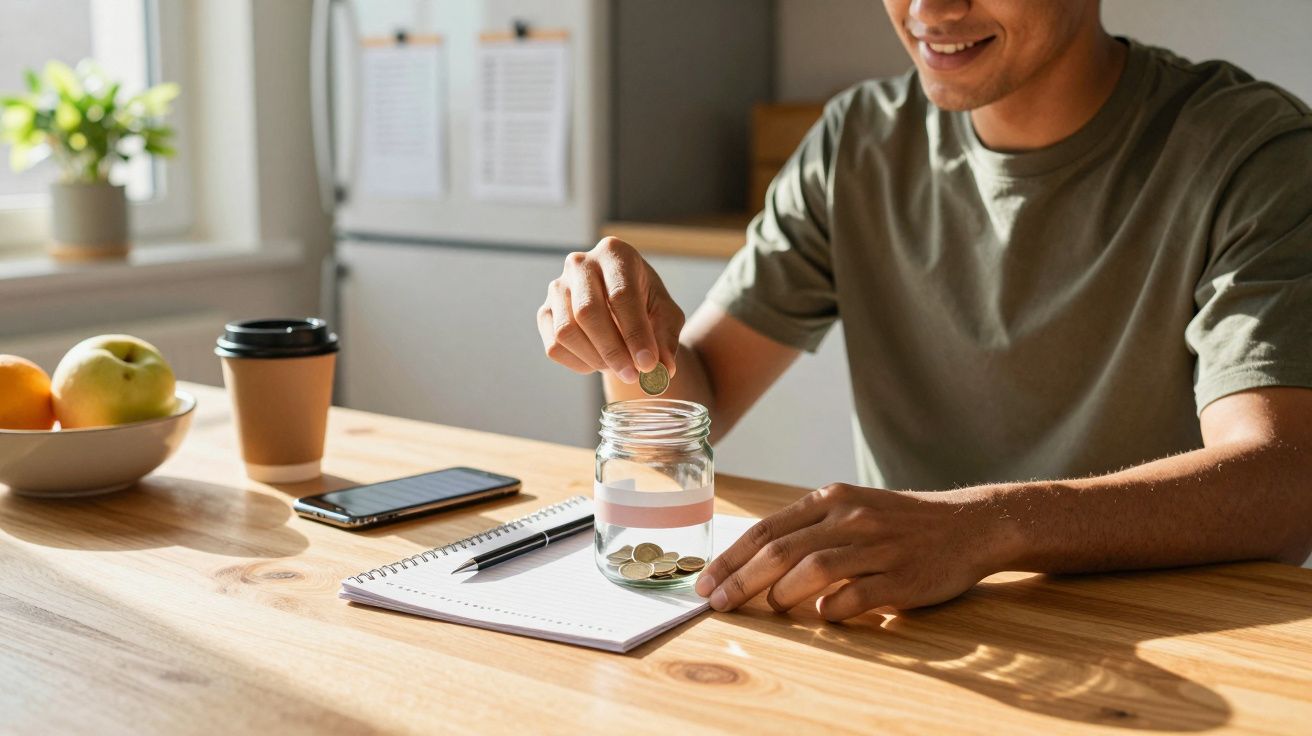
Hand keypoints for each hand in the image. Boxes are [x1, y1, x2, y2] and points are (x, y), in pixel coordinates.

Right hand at [536, 237, 683, 382]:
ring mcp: (557, 288)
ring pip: (566, 331)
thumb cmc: (646, 303)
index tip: (649, 363)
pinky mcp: (544, 312)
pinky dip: (580, 363)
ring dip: (595, 358)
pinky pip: (554, 347)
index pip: (621, 295)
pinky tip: (599, 361)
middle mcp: (580, 264)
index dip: (635, 332)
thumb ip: (666, 338)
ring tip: (619, 367)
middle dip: (613, 350)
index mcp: (614, 253)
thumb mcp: (666, 314)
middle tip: (633, 375)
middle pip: (588, 311)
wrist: (619, 304)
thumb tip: (663, 368)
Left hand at [695, 483, 1007, 620]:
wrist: (969, 525)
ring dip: (782, 593)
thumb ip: (809, 528)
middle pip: (780, 551)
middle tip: (716, 603)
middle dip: (740, 580)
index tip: (705, 581)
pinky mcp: (902, 577)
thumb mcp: (852, 508)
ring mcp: (877, 547)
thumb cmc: (901, 523)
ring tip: (770, 607)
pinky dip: (833, 608)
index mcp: (831, 500)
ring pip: (814, 569)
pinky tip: (823, 615)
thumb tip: (755, 561)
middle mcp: (850, 518)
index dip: (730, 558)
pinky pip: (857, 595)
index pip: (767, 529)